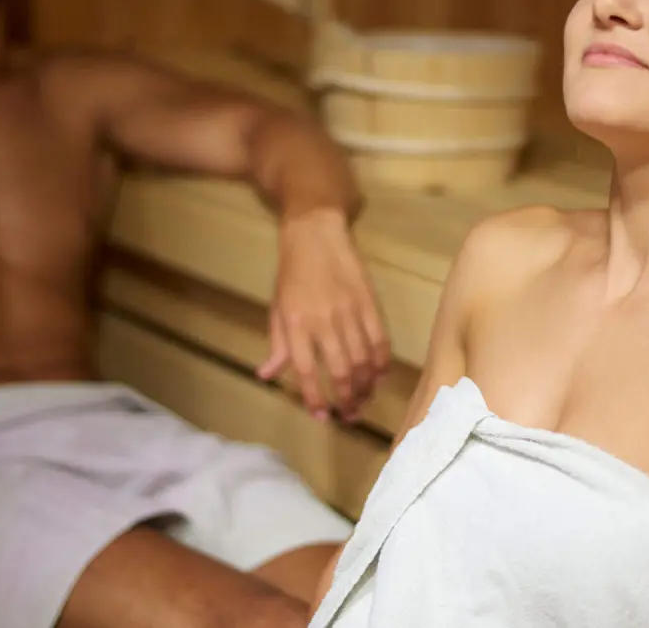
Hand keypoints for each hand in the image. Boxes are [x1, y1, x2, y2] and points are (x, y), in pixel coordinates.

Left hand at [259, 207, 389, 420]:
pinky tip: (379, 375)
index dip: (315, 398)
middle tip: (348, 415)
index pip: (306, 370)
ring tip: (363, 400)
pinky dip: (381, 362)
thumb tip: (267, 375)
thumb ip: (277, 344)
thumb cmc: (291, 272)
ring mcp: (349, 312)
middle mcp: (323, 321)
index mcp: (296, 323)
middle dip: (346, 399)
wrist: (316, 233)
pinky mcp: (369, 303)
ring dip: (365, 386)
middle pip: (340, 371)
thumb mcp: (276, 307)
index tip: (321, 416)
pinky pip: (380, 340)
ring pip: (362, 360)